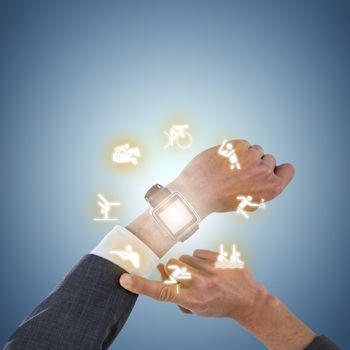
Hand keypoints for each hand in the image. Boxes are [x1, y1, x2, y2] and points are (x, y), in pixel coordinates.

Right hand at [120, 249, 260, 317]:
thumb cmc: (218, 305)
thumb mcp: (195, 306)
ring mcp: (211, 269)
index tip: (125, 278)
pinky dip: (200, 259)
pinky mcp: (219, 257)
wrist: (248, 299)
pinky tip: (211, 268)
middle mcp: (200, 283)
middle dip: (173, 269)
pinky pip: (198, 252)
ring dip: (188, 264)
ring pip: (184, 257)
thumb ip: (175, 289)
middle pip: (171, 265)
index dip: (141, 285)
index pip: (161, 292)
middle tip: (185, 277)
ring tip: (203, 274)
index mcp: (192, 300)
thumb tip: (160, 267)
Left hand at [168, 140, 294, 218]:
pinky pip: (242, 144)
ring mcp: (252, 157)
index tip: (269, 170)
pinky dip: (234, 150)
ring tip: (228, 169)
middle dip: (256, 164)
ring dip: (245, 156)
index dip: (278, 169)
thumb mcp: (247, 202)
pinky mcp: (238, 146)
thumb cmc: (220, 199)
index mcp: (271, 189)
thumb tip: (270, 179)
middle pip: (269, 159)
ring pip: (255, 150)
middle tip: (238, 175)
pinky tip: (223, 161)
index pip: (288, 170)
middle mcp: (264, 172)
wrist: (196, 192)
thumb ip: (262, 190)